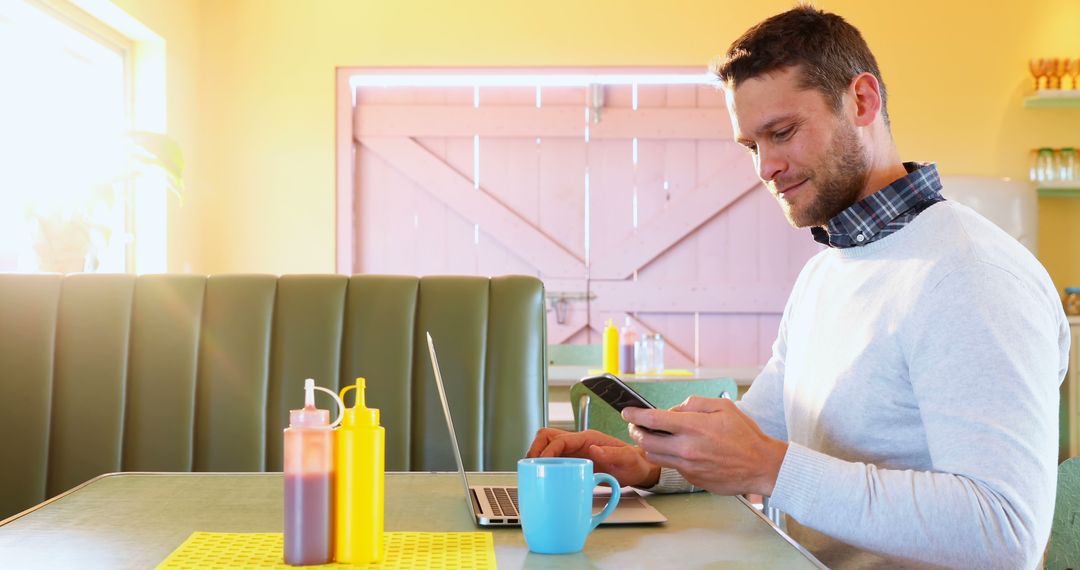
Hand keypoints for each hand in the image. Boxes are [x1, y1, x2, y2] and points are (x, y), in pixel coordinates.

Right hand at [526, 427, 660, 487]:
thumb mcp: (628, 459)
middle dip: (536, 448)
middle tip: (531, 465)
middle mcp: (578, 442)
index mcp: (588, 438)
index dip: (548, 450)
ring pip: (547, 445)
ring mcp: (574, 451)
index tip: (542, 463)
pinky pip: (553, 458)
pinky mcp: (573, 460)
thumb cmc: (634, 463)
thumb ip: (613, 453)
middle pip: (547, 436)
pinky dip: (544, 463)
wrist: (639, 468)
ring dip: (537, 454)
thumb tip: (593, 449)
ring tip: (533, 470)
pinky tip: (542, 475)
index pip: (560, 439)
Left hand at [622, 397, 787, 495]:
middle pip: (645, 442)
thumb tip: (674, 409)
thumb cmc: (745, 435)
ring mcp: (688, 466)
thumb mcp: (723, 407)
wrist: (761, 466)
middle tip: (635, 425)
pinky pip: (671, 466)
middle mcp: (687, 448)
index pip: (653, 420)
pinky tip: (677, 449)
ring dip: (647, 446)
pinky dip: (668, 456)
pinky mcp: (691, 478)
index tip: (626, 412)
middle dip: (635, 431)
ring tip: (652, 437)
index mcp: (693, 427)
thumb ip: (694, 403)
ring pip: (654, 457)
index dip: (634, 415)